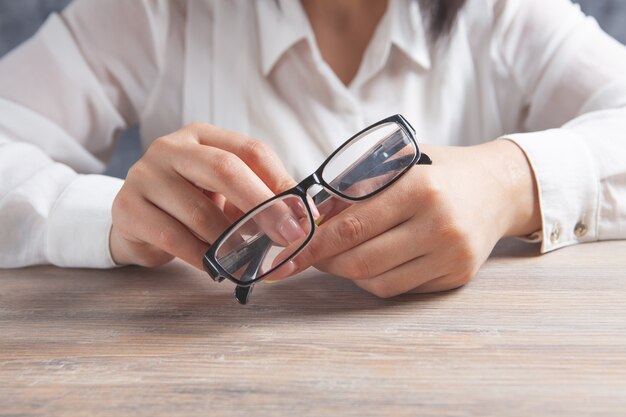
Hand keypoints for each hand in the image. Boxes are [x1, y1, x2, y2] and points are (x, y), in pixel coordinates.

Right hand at [110, 123, 295, 268]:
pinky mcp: (127, 208)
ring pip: (199, 211)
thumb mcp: (224, 191)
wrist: (137, 222)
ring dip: (231, 240)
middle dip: (263, 206)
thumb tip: (303, 215)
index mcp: (202, 136)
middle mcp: (171, 148)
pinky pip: (172, 237)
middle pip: (225, 170)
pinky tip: (216, 268)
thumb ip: (257, 195)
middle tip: (287, 236)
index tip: (303, 213)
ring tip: (250, 259)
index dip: (280, 181)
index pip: (250, 150)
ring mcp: (144, 175)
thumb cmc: (190, 203)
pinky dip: (201, 256)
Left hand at [268, 140, 540, 296]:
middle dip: (324, 262)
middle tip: (306, 256)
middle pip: (361, 261)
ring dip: (347, 273)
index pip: (351, 226)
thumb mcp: (400, 160)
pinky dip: (375, 280)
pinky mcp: (457, 276)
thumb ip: (357, 184)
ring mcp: (450, 255)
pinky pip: (400, 289)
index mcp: (420, 188)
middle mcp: (438, 225)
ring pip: (378, 282)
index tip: (287, 254)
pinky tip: (370, 262)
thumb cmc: (440, 170)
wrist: (499, 188)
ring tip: (337, 256)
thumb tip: (309, 214)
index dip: (313, 244)